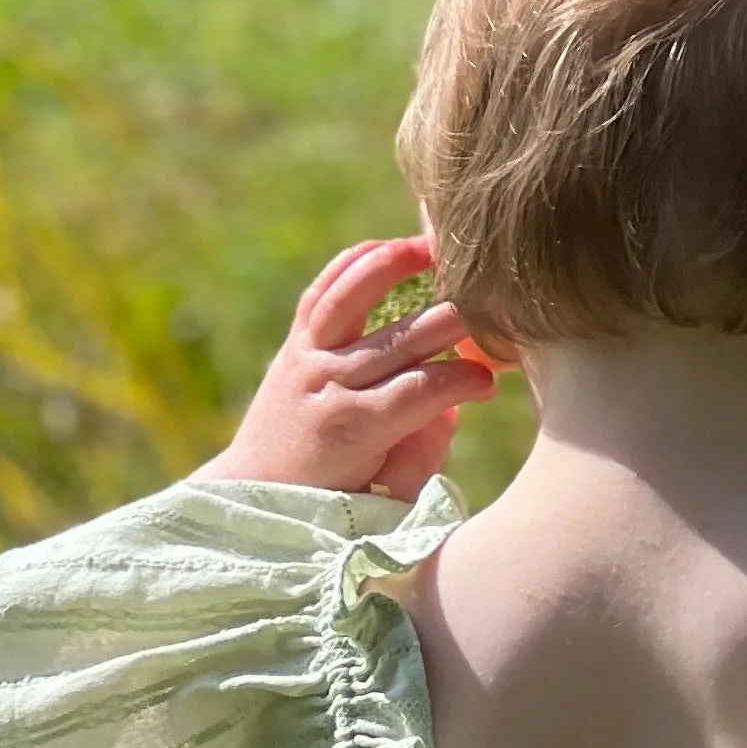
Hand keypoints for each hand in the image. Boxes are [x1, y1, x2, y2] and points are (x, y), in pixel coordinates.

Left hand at [204, 234, 499, 501]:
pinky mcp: (294, 342)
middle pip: (401, 339)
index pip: (422, 390)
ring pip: (353, 297)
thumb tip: (452, 403)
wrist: (254, 490)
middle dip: (453, 321)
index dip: (464, 378)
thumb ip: (422, 453)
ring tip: (435, 246)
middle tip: (491, 309)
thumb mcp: (384, 497)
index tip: (491, 380)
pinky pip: (322, 291)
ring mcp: (306, 357)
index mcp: (352, 429)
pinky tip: (386, 247)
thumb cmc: (331, 502)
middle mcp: (327, 384)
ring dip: (395, 265)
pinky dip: (352, 263)